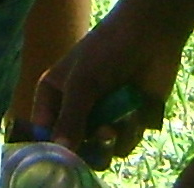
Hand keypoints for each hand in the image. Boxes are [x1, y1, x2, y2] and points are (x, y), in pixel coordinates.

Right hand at [29, 3, 186, 165]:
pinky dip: (132, 130)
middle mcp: (76, 112)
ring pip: (102, 152)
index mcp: (54, 97)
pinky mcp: (127, 122)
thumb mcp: (82, 82)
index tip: (64, 160)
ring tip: (124, 118)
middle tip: (105, 133)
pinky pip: (124, 144)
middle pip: (74, 150)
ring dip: (114, 139)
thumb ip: (70, 118)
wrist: (151, 33)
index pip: (42, 134)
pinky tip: (139, 109)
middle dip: (90, 147)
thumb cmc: (107, 49)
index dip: (51, 150)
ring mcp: (102, 118)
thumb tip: (62, 151)